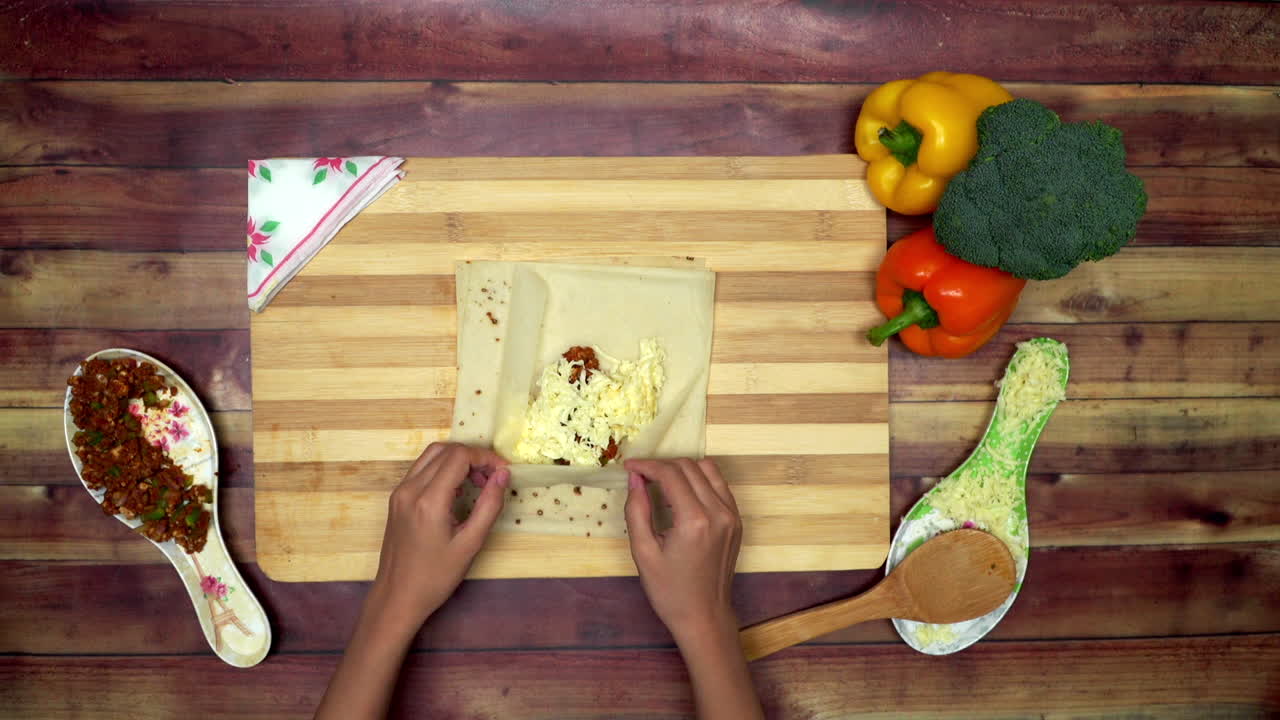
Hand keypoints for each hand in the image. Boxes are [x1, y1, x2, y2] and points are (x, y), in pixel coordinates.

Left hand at [371, 442, 509, 631]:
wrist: (397, 596)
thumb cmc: (435, 577)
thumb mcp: (470, 544)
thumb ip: (489, 505)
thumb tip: (503, 474)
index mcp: (428, 500)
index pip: (459, 456)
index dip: (486, 458)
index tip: (503, 473)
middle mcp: (409, 489)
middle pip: (445, 450)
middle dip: (474, 456)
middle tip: (493, 478)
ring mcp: (399, 492)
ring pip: (432, 455)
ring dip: (458, 460)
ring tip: (478, 482)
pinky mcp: (397, 498)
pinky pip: (422, 469)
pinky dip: (443, 469)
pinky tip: (457, 491)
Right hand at [623, 457, 742, 640]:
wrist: (704, 616)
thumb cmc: (670, 591)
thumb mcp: (643, 552)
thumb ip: (637, 510)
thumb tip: (635, 479)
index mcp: (695, 521)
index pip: (670, 474)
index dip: (646, 465)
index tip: (629, 467)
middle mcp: (718, 512)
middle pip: (689, 467)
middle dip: (662, 466)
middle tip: (640, 476)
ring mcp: (732, 516)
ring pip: (707, 470)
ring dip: (682, 469)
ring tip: (661, 482)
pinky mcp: (736, 521)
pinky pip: (719, 485)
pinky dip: (699, 480)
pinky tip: (682, 494)